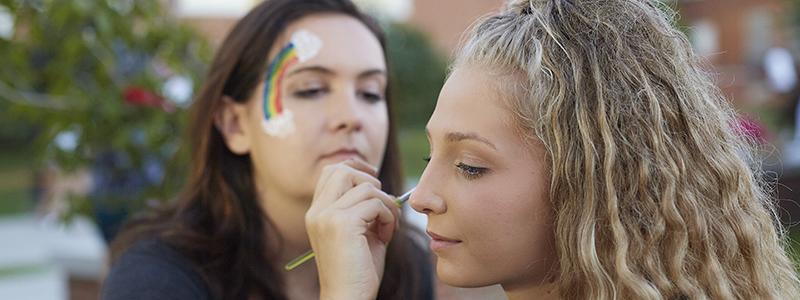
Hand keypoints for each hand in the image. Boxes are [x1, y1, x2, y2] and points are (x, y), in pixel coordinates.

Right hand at [305, 159, 399, 299]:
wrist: (349, 298)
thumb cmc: (357, 271)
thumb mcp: (358, 233)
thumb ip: (362, 208)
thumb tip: (380, 188)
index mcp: (317, 213)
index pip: (332, 172)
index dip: (357, 170)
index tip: (377, 184)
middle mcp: (317, 212)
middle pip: (344, 170)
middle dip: (371, 182)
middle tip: (384, 205)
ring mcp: (327, 216)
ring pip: (366, 187)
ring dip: (386, 204)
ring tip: (388, 227)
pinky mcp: (342, 224)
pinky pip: (375, 204)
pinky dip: (388, 217)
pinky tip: (386, 236)